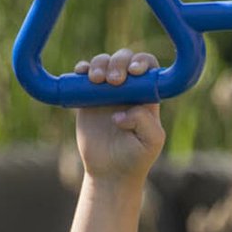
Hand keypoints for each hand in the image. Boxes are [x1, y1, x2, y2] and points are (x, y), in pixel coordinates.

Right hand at [72, 49, 164, 181]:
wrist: (110, 172)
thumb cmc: (136, 157)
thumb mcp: (150, 142)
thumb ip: (145, 122)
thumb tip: (122, 112)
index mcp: (147, 94)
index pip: (148, 66)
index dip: (142, 62)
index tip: (134, 72)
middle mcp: (128, 88)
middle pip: (124, 59)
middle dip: (119, 62)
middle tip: (114, 81)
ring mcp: (106, 91)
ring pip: (103, 62)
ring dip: (99, 63)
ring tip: (96, 81)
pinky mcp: (86, 97)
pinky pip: (83, 75)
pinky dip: (81, 69)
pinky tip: (81, 73)